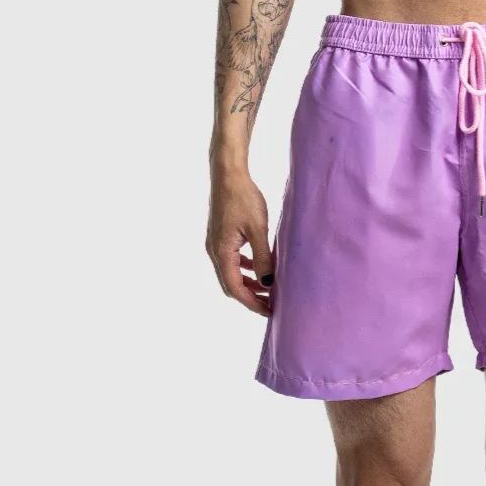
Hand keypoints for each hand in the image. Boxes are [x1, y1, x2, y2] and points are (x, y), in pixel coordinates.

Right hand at [207, 168, 272, 316]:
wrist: (228, 174)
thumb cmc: (243, 197)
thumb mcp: (258, 229)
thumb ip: (263, 257)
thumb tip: (267, 282)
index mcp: (221, 252)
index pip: (235, 289)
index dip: (252, 303)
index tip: (269, 311)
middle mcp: (214, 251)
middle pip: (231, 285)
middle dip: (251, 297)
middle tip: (271, 305)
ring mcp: (215, 244)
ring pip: (231, 274)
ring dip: (249, 284)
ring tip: (268, 290)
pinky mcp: (220, 237)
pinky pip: (232, 261)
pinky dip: (245, 269)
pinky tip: (259, 269)